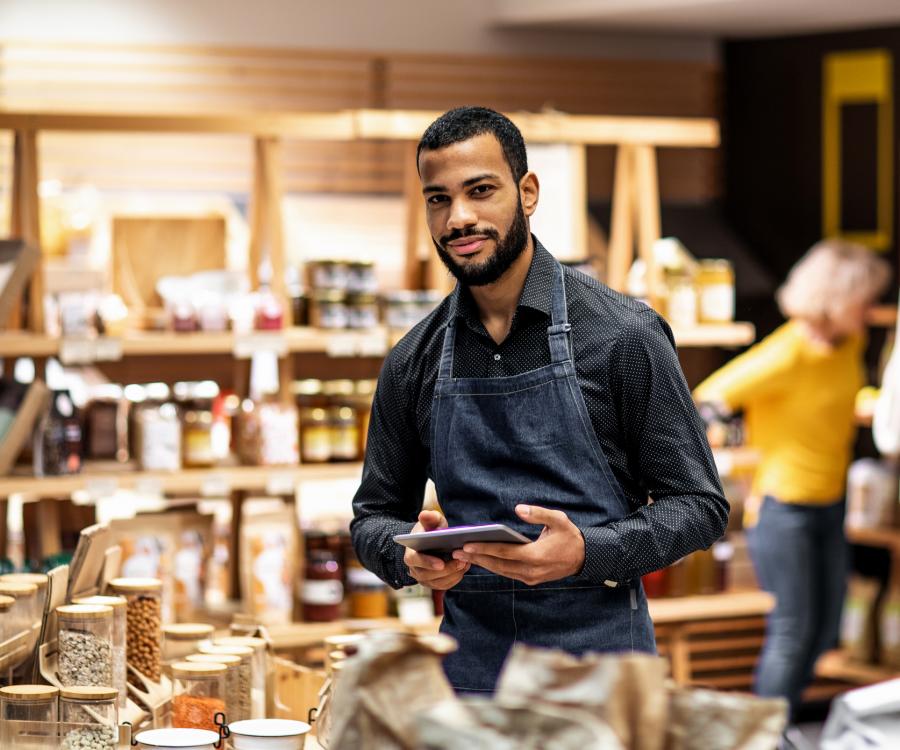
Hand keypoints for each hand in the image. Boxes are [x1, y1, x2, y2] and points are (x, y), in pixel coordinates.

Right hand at [404, 510, 470, 590]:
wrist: (430, 543)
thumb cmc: (430, 531)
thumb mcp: (431, 522)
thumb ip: (429, 518)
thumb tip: (424, 514)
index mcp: (411, 554)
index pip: (414, 560)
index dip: (427, 562)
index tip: (441, 563)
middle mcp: (415, 569)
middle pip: (428, 575)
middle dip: (446, 570)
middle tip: (461, 561)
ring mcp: (424, 579)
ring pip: (438, 582)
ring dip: (453, 574)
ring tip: (466, 563)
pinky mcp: (434, 584)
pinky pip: (445, 585)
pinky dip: (456, 578)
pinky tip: (464, 568)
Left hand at [452, 505, 584, 585]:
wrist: (584, 558)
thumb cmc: (569, 536)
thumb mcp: (558, 519)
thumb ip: (538, 513)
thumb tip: (518, 509)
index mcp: (535, 556)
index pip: (503, 552)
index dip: (484, 549)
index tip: (466, 545)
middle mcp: (530, 571)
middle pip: (497, 565)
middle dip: (476, 558)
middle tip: (455, 553)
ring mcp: (530, 578)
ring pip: (501, 571)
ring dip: (482, 563)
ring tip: (463, 556)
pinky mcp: (530, 580)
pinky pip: (507, 573)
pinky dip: (493, 566)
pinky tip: (481, 559)